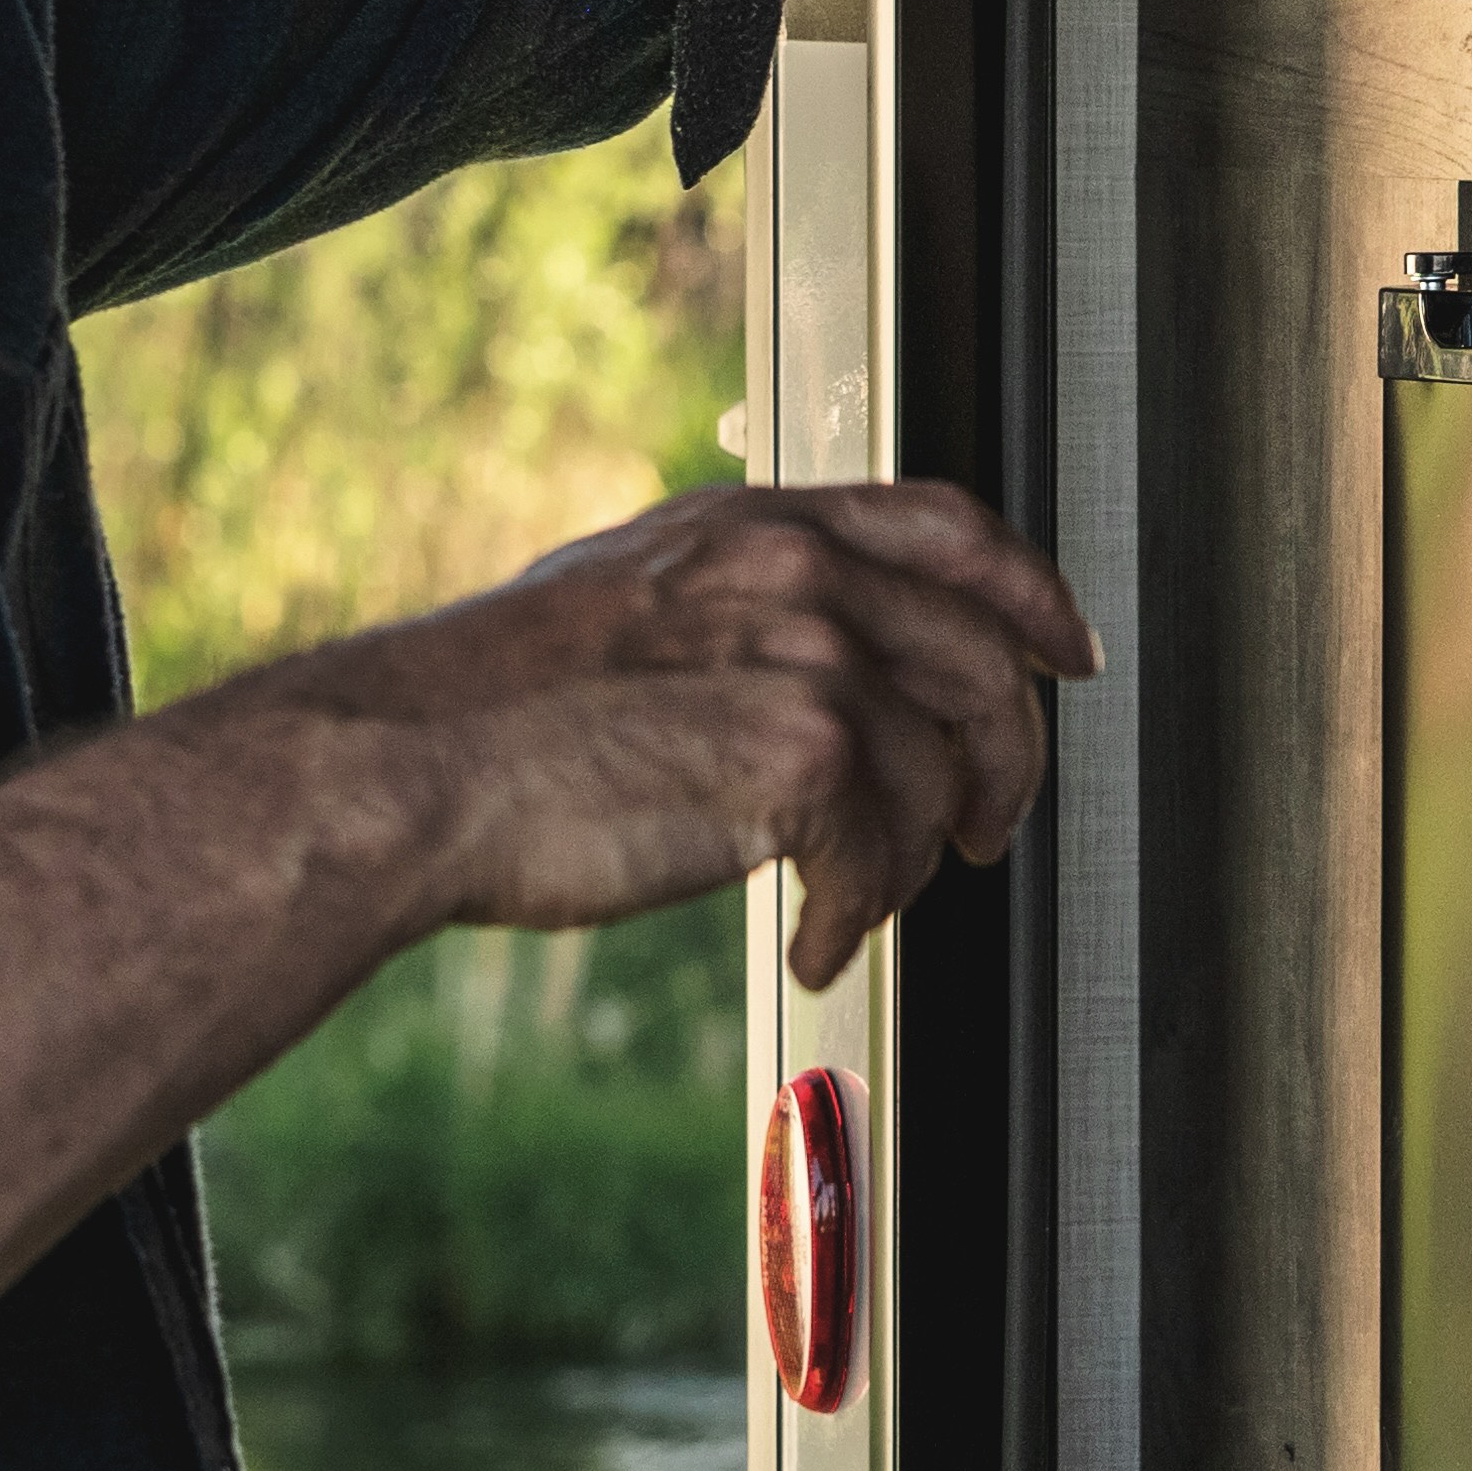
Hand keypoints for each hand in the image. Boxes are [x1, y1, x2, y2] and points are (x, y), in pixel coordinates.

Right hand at [252, 479, 1099, 991]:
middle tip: (986, 832)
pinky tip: (815, 947)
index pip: (950, 526)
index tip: (1066, 653)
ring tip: (854, 903)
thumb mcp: (628, 599)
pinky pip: (884, 863)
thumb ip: (738, 604)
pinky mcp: (800, 760)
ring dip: (915, 861)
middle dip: (1005, 764)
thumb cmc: (488, 712)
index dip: (1031, 592)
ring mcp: (806, 657)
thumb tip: (826, 664)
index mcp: (756, 524)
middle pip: (983, 664)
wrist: (405, 769)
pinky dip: (859, 921)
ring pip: (943, 777)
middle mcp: (796, 571)